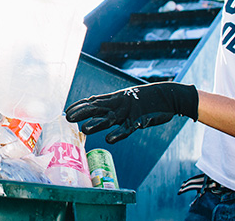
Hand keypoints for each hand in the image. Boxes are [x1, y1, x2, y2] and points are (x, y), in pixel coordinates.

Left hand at [65, 82, 198, 143]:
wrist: (167, 96)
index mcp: (114, 99)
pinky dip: (118, 134)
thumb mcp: (126, 101)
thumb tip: (100, 113)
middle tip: (68, 117)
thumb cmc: (145, 100)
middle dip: (82, 112)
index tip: (67, 110)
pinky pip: (126, 129)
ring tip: (84, 129)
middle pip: (97, 108)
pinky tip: (108, 139)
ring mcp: (127, 112)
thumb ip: (114, 106)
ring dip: (96, 124)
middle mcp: (118, 104)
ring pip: (109, 119)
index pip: (93, 101)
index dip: (80, 105)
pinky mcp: (138, 120)